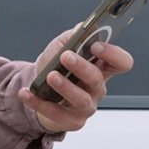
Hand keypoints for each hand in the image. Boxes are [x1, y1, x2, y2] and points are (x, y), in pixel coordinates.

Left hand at [18, 29, 133, 133]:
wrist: (42, 90)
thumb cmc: (58, 66)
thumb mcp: (64, 46)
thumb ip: (73, 36)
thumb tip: (81, 28)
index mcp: (102, 67)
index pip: (122, 62)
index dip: (112, 54)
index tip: (95, 45)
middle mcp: (97, 88)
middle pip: (97, 79)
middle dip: (82, 67)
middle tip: (66, 56)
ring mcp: (86, 106)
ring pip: (81, 99)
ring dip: (65, 87)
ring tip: (51, 76)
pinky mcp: (71, 121)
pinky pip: (55, 113)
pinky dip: (38, 102)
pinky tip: (27, 93)